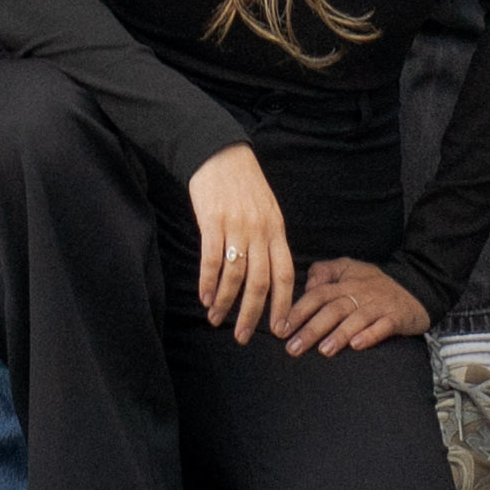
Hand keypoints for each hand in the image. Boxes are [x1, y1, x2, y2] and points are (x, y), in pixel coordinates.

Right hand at [185, 149, 296, 342]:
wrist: (220, 153)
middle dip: (252, 315)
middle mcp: (260, 231)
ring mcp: (236, 226)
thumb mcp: (267, 210)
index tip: (280, 328)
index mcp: (276, 230)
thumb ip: (269, 240)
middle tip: (243, 336)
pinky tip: (204, 297)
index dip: (284, 304)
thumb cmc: (244, 185)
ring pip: (234, 276)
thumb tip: (269, 276)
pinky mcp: (212, 221)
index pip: (285, 274)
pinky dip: (207, 282)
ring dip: (224, 302)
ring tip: (216, 319)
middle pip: (259, 283)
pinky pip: (211, 260)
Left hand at [276, 259, 427, 358]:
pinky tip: (357, 345)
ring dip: (338, 334)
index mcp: (345, 281)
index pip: (317, 294)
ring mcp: (378, 305)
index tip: (281, 329)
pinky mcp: (396, 318)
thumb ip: (325, 272)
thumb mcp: (350, 268)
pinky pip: (382, 326)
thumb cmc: (376, 283)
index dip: (298, 311)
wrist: (417, 286)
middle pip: (332, 309)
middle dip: (311, 329)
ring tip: (324, 350)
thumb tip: (307, 285)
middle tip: (293, 348)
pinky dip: (370, 335)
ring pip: (355, 319)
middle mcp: (360, 292)